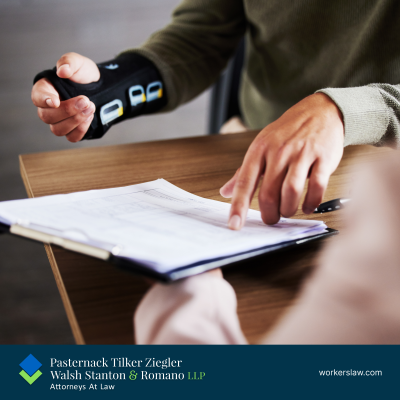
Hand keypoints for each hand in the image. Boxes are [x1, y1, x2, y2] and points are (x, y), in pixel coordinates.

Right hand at [31, 52, 99, 141]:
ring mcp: (60, 121)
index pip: (37, 98)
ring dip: (76, 120)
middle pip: (47, 117)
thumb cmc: (84, 75)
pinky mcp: (72, 131)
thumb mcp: (78, 63)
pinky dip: (81, 129)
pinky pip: (72, 137)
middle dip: (68, 110)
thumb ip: (69, 62)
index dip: (44, 100)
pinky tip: (90, 116)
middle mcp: (49, 108)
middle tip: (85, 100)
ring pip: (58, 129)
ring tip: (90, 107)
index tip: (55, 101)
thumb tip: (62, 70)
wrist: (101, 87)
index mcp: (45, 90)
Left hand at [220, 93, 343, 228]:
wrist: (320, 111)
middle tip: (271, 219)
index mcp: (259, 150)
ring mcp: (301, 154)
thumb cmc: (287, 132)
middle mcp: (278, 152)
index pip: (244, 182)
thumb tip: (225, 192)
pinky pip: (317, 187)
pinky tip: (308, 206)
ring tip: (287, 211)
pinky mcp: (323, 158)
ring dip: (288, 209)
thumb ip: (243, 173)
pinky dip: (312, 202)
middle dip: (269, 213)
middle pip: (268, 193)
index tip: (234, 225)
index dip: (238, 206)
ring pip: (291, 192)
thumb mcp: (260, 147)